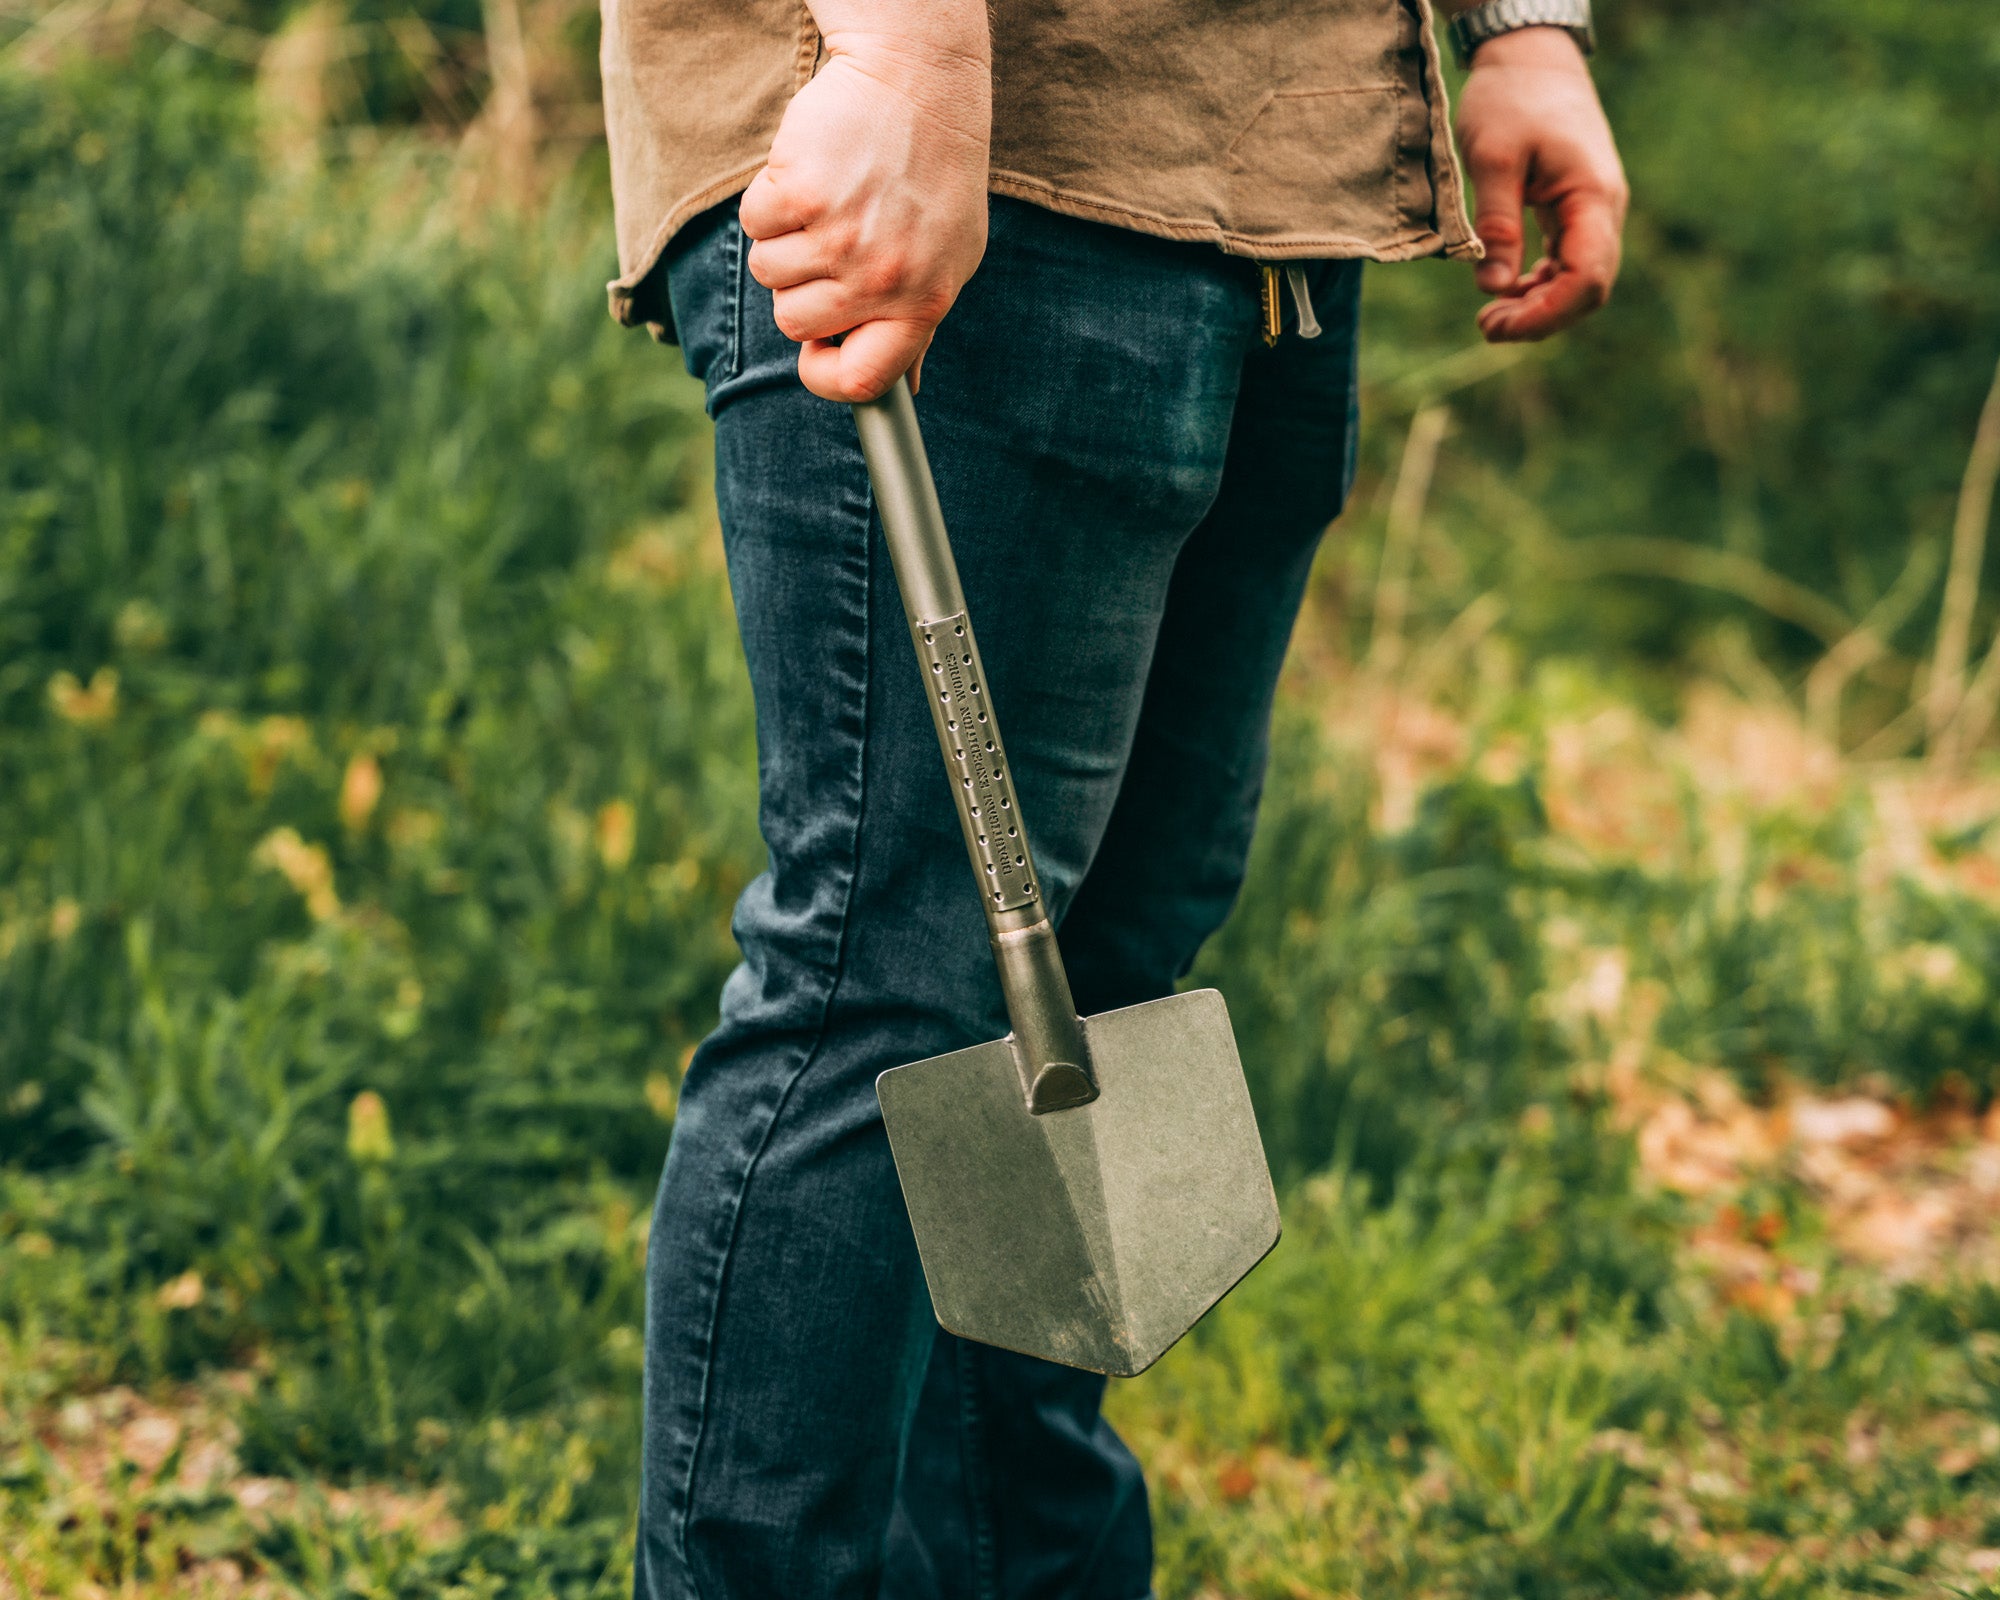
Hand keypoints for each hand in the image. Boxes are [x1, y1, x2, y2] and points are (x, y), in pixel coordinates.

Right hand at [739, 13, 990, 401]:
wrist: (918, 81)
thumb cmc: (932, 175)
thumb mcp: (948, 257)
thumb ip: (917, 322)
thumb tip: (904, 388)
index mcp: (923, 302)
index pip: (861, 382)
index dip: (825, 376)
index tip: (817, 351)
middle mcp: (882, 278)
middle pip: (795, 324)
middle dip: (801, 287)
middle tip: (835, 239)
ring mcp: (840, 236)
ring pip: (767, 275)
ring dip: (784, 239)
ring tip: (829, 200)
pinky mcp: (800, 192)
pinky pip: (753, 224)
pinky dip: (769, 199)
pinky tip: (811, 172)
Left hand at [1454, 27, 1627, 341]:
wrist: (1531, 59)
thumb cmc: (1511, 98)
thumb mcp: (1493, 158)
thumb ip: (1497, 222)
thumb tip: (1494, 288)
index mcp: (1593, 197)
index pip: (1587, 278)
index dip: (1545, 315)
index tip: (1497, 325)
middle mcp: (1603, 209)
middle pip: (1588, 289)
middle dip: (1540, 319)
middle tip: (1486, 328)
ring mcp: (1592, 211)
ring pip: (1579, 280)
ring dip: (1539, 306)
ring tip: (1491, 317)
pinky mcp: (1574, 210)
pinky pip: (1567, 262)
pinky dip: (1540, 285)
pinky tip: (1507, 290)